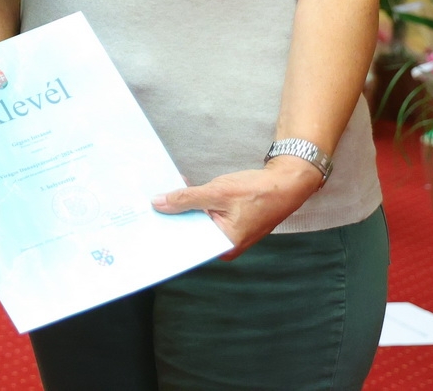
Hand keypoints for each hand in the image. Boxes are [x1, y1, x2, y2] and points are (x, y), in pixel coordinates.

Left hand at [152, 158, 321, 258]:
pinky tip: (178, 193)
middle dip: (172, 218)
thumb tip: (159, 203)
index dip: (167, 231)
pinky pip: (205, 217)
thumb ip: (187, 198)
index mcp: (223, 246)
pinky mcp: (229, 224)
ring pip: (197, 223)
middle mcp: (225, 246)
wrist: (286, 184)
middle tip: (147, 206)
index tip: (146, 222)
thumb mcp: (217, 192)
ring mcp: (227, 236)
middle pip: (191, 233)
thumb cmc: (257, 192)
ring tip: (158, 197)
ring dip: (182, 209)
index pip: (188, 244)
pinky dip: (194, 206)